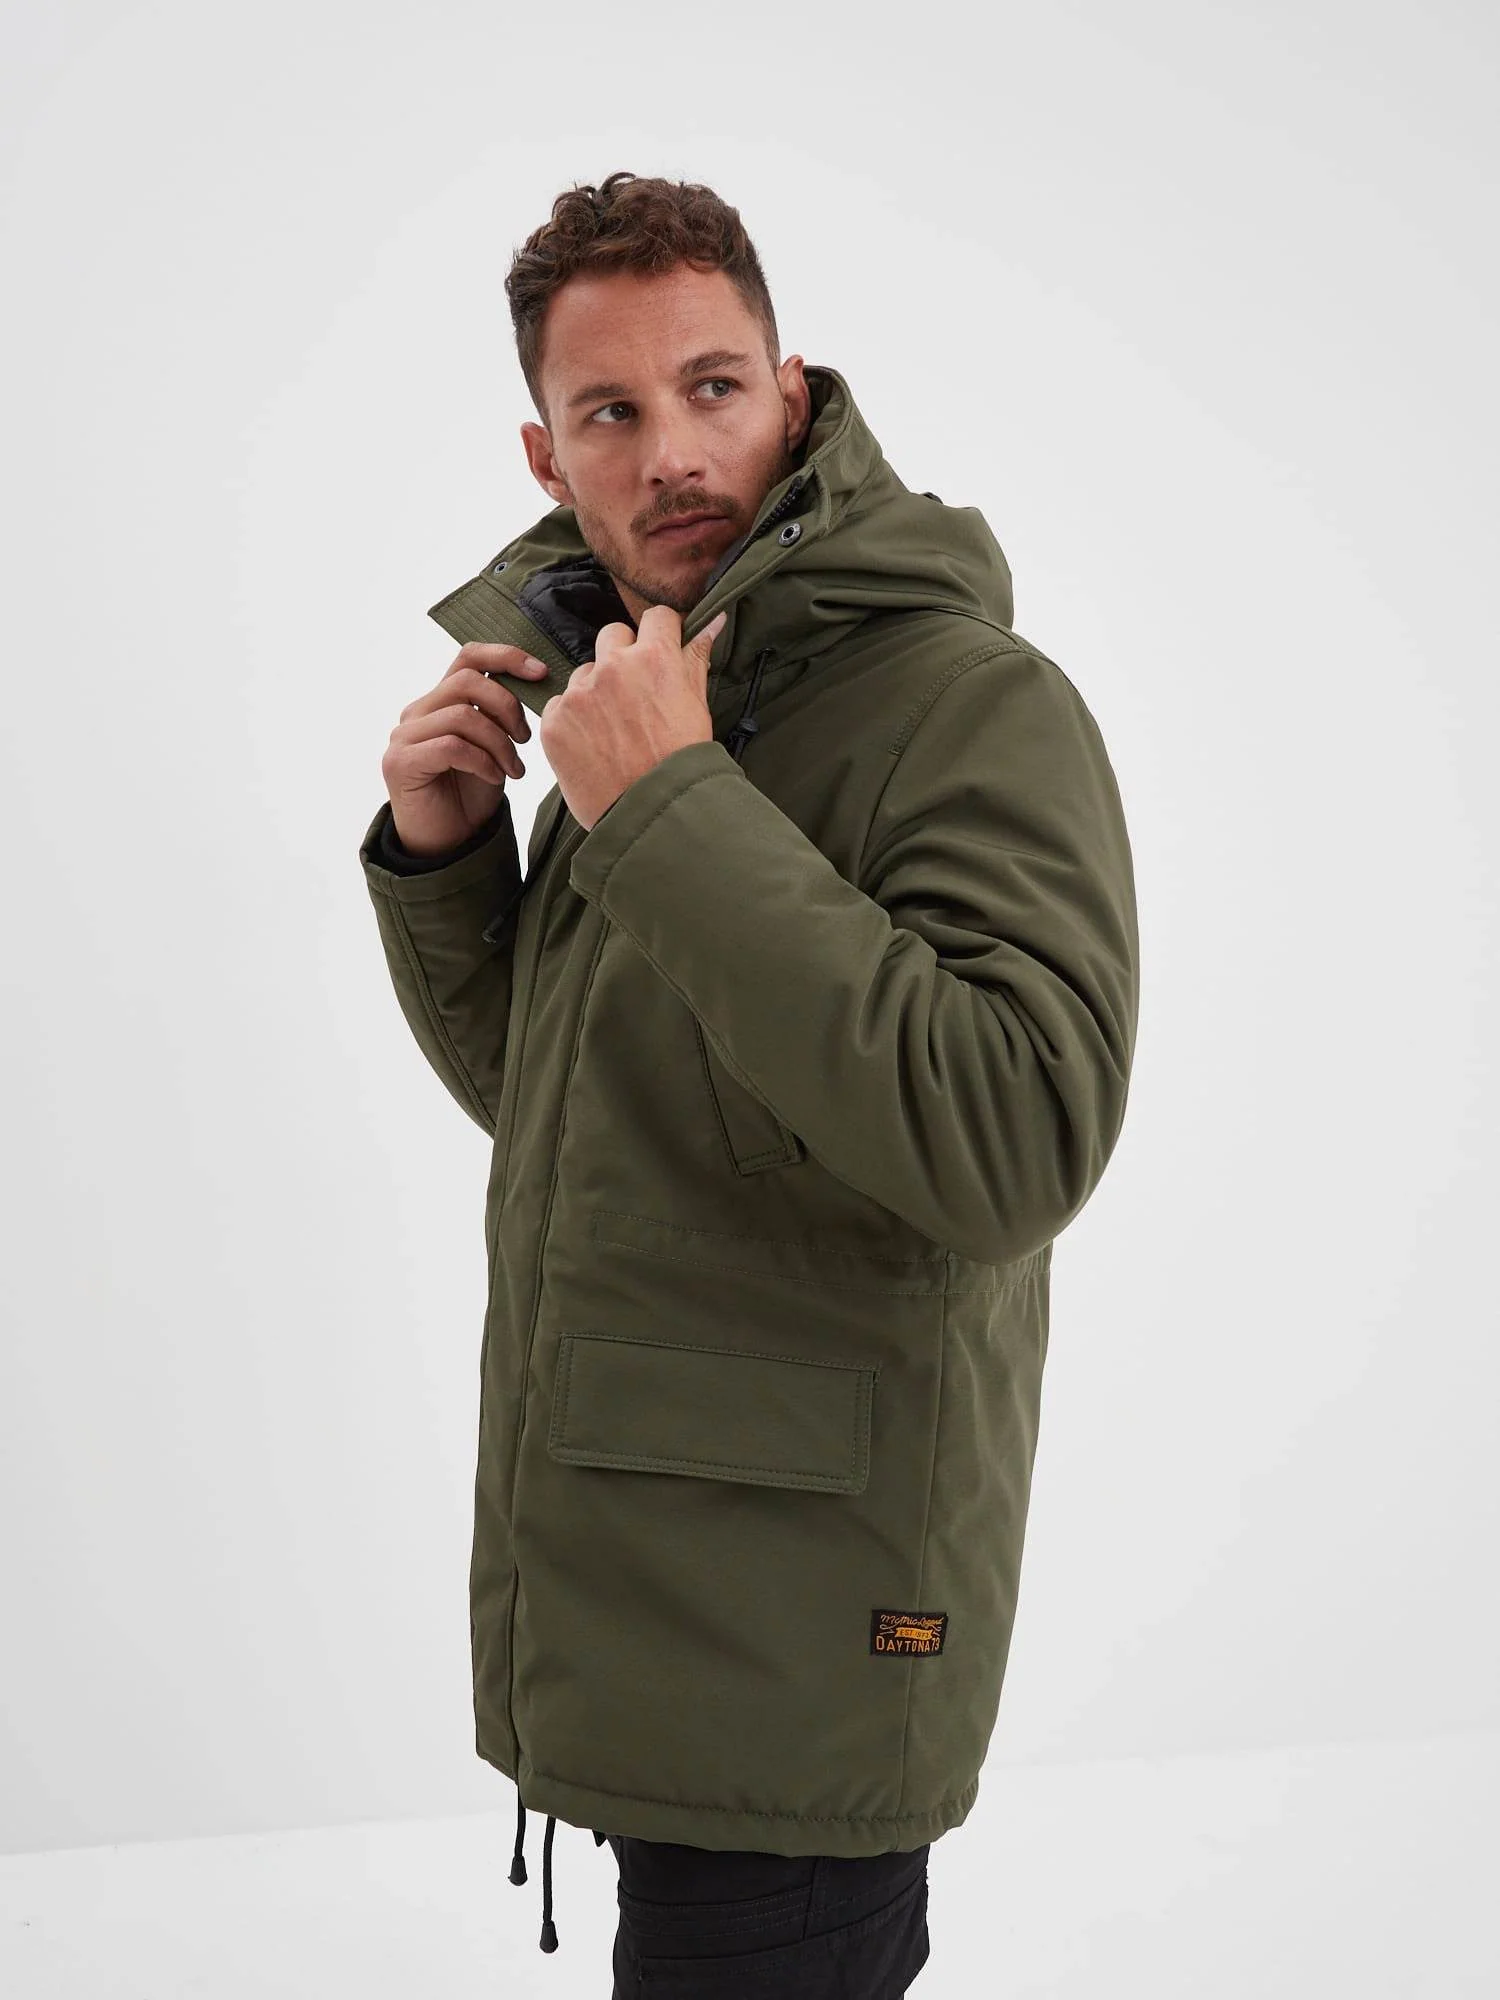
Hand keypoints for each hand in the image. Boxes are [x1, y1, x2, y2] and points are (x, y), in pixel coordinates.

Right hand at [382, 643, 549, 857]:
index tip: (540, 673)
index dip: (506, 657)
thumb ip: (501, 714)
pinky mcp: (400, 763)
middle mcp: (417, 712)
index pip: (468, 656)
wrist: (450, 843)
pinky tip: (495, 779)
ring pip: (463, 715)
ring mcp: (404, 736)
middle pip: (468, 680)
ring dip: (499, 743)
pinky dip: (483, 762)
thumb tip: (535, 680)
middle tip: (525, 739)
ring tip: (514, 769)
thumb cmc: (473, 794)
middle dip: (508, 707)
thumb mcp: (495, 745)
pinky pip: (452, 746)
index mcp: (440, 701)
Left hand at [539, 606, 727, 830]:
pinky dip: (573, 720)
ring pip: (584, 673)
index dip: (660, 634)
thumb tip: (714, 621)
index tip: (660, 651)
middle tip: (633, 695)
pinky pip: (560, 705)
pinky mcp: (555, 720)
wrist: (650, 813)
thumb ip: (697, 658)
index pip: (655, 617)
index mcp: (654, 658)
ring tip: (612, 729)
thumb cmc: (679, 763)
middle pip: (612, 635)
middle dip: (622, 656)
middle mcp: (613, 667)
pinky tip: (592, 745)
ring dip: (595, 690)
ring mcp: (579, 693)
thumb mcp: (697, 706)